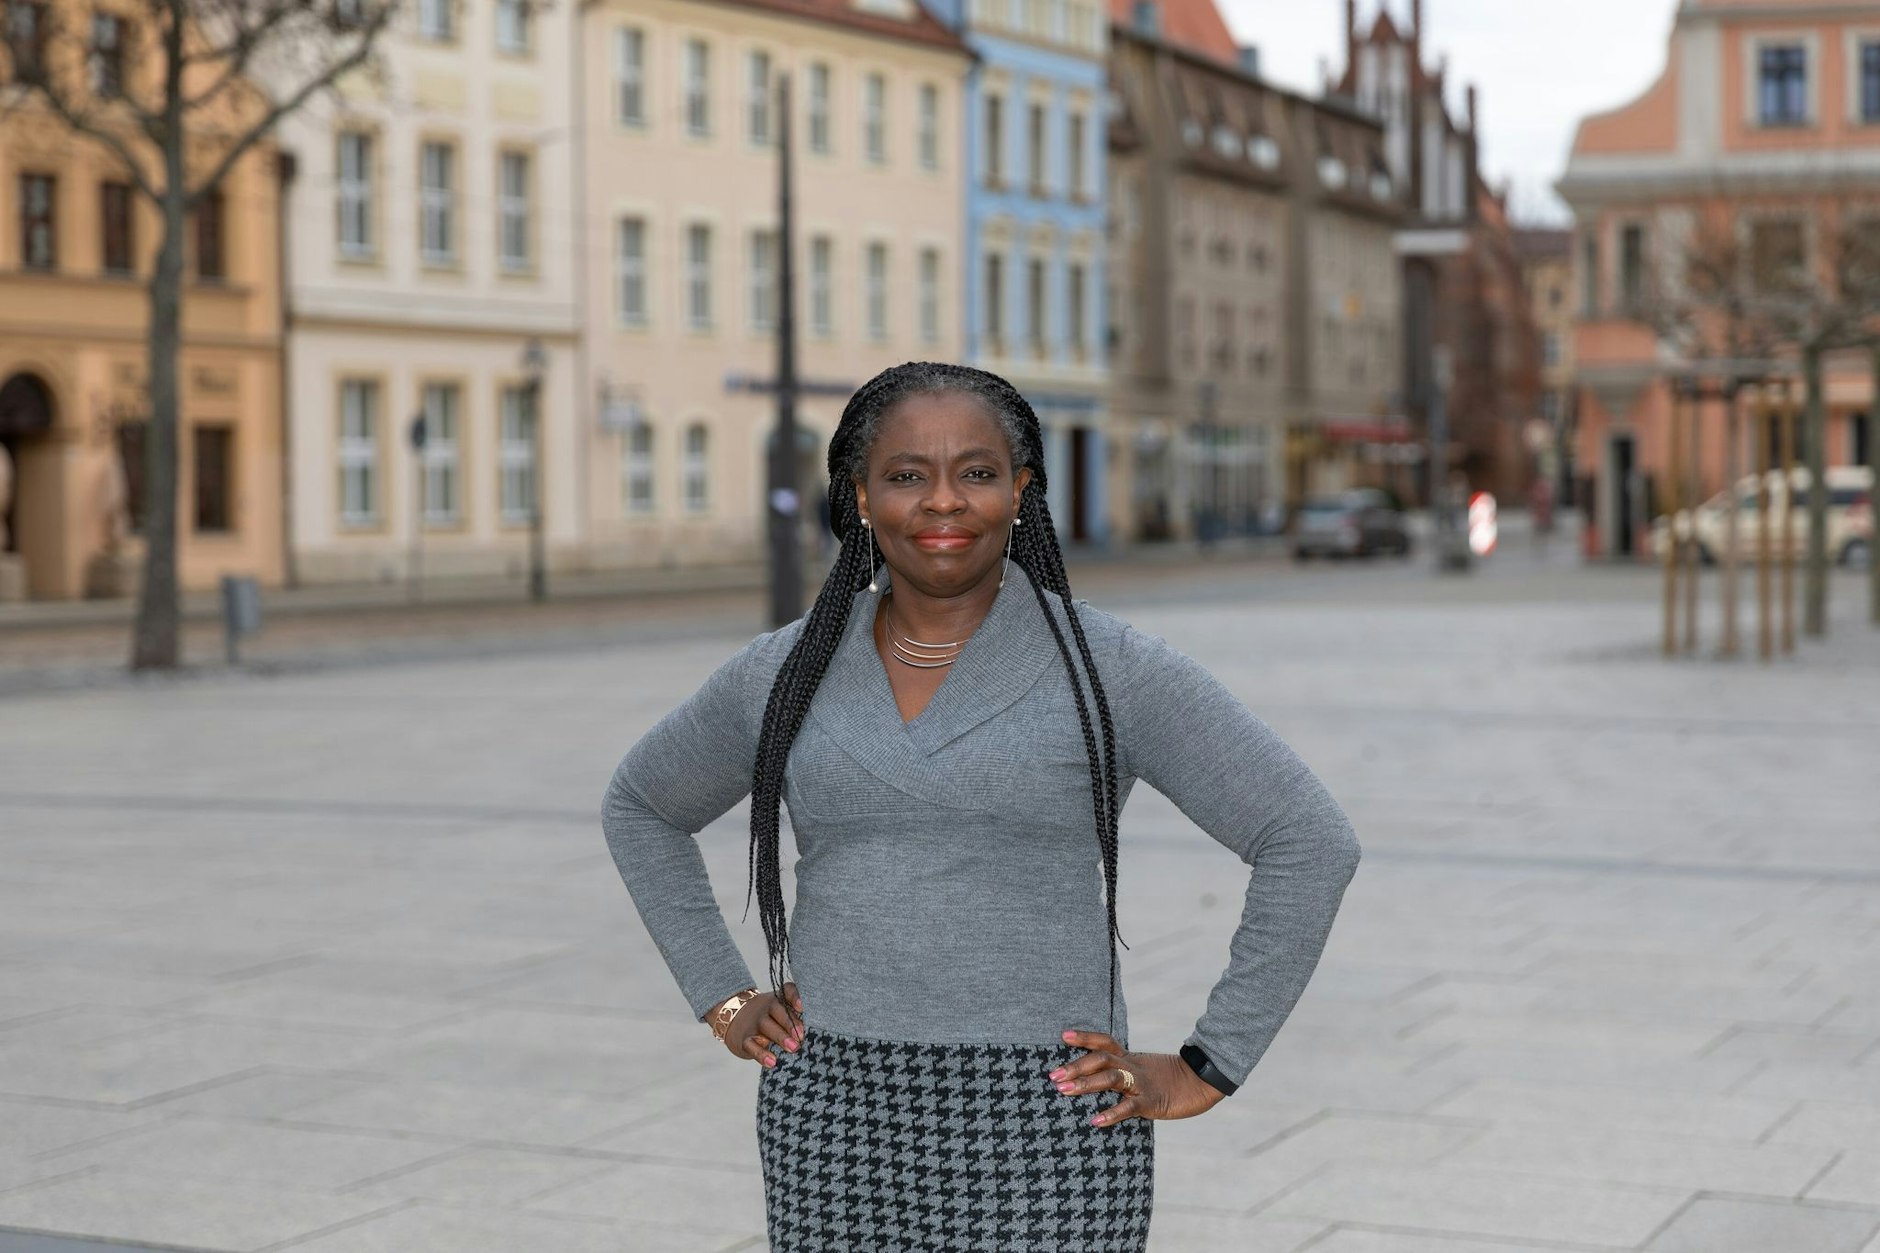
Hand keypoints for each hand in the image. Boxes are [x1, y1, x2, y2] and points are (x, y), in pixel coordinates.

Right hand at [714, 983, 804, 1069]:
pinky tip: (772, 1062)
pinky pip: (752, 1046)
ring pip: (766, 1027)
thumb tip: (815, 1032)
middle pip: (778, 1011)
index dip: (794, 996)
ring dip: (780, 1037)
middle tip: (801, 1035)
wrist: (730, 1017)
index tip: (801, 1007)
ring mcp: (754, 1024)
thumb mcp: (778, 1012)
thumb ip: (794, 1017)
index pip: (787, 991)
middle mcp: (766, 1009)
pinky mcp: (744, 1040)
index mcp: (777, 1000)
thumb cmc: (766, 1017)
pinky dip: (762, 1055)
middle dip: (790, 1023)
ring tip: (793, 1048)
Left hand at [1051, 1030, 1226, 1126]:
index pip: (1104, 1041)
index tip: (1062, 1036)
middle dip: (1075, 1066)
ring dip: (1085, 1084)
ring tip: (1064, 1091)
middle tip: (1052, 1076)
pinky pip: (1128, 1108)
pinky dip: (1111, 1114)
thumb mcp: (1145, 1070)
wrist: (1203, 1081)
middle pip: (1100, 1059)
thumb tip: (1102, 1081)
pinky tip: (1095, 1121)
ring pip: (1110, 1078)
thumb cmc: (1172, 1079)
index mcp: (1130, 1058)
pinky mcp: (1151, 1102)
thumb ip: (1126, 1072)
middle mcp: (1132, 1067)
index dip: (1084, 1037)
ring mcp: (1141, 1084)